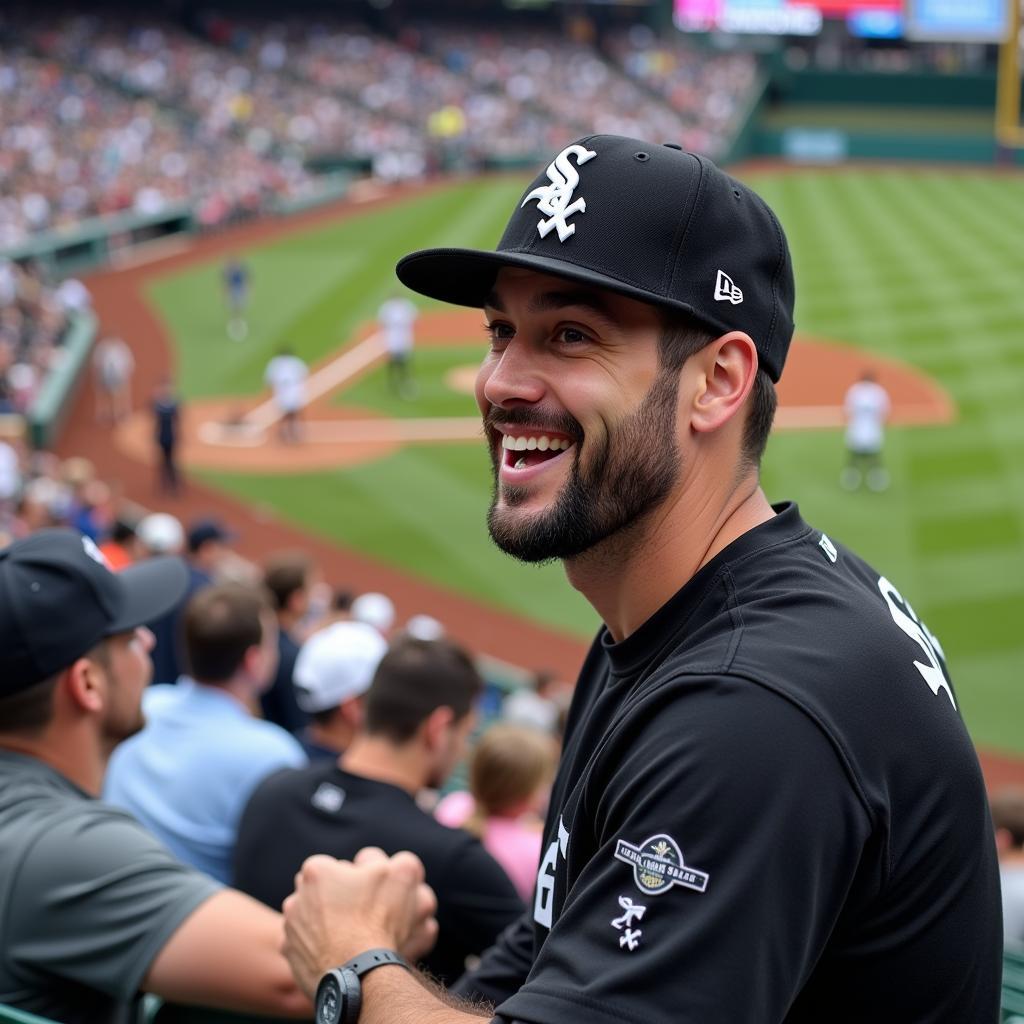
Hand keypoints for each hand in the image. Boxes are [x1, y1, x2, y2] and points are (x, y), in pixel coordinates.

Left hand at [282, 848, 437, 997]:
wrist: (360, 974)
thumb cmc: (378, 919)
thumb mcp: (402, 874)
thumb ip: (399, 860)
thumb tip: (394, 864)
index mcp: (316, 871)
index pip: (338, 867)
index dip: (358, 879)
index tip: (371, 893)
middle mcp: (296, 898)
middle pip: (321, 892)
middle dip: (337, 899)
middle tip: (362, 915)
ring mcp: (290, 930)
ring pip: (313, 919)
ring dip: (327, 924)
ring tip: (353, 938)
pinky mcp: (291, 957)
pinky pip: (306, 946)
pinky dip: (320, 948)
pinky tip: (341, 954)